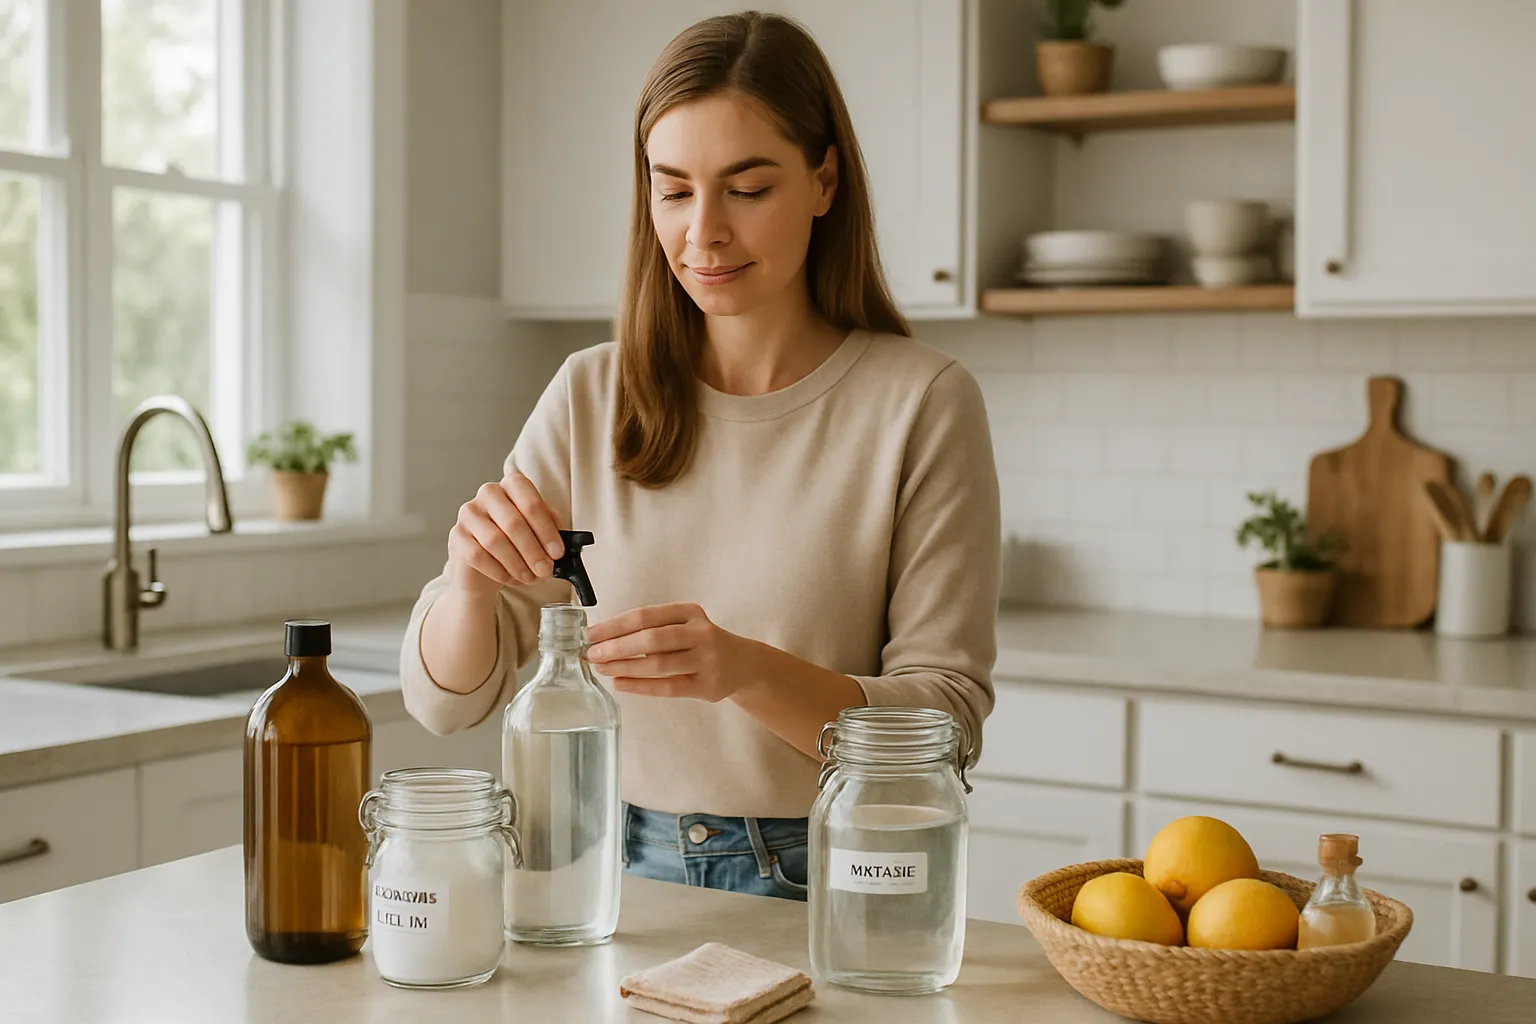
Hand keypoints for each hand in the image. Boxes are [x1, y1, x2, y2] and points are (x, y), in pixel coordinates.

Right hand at [446, 470, 565, 599]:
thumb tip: (566, 541)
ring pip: (495, 540)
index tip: (557, 552)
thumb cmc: (517, 543)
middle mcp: (488, 493)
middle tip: (545, 570)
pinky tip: (510, 578)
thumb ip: (552, 530)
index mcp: (512, 485)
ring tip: (530, 577)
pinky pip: (477, 555)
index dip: (546, 528)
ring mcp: (469, 513)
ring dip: (517, 563)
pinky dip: (498, 571)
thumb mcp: (539, 532)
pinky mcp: (456, 536)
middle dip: (533, 550)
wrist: (486, 567)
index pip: (530, 500)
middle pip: (513, 522)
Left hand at [585, 603, 751, 702]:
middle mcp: (700, 633)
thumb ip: (651, 629)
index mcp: (689, 612)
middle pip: (651, 639)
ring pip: (659, 664)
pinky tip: (621, 684)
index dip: (615, 626)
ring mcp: (706, 659)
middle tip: (592, 654)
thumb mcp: (683, 625)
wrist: (743, 663)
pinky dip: (641, 686)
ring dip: (625, 667)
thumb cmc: (701, 643)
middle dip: (617, 647)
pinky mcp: (707, 685)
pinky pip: (668, 687)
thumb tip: (604, 638)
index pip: (645, 616)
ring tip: (603, 669)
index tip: (591, 634)